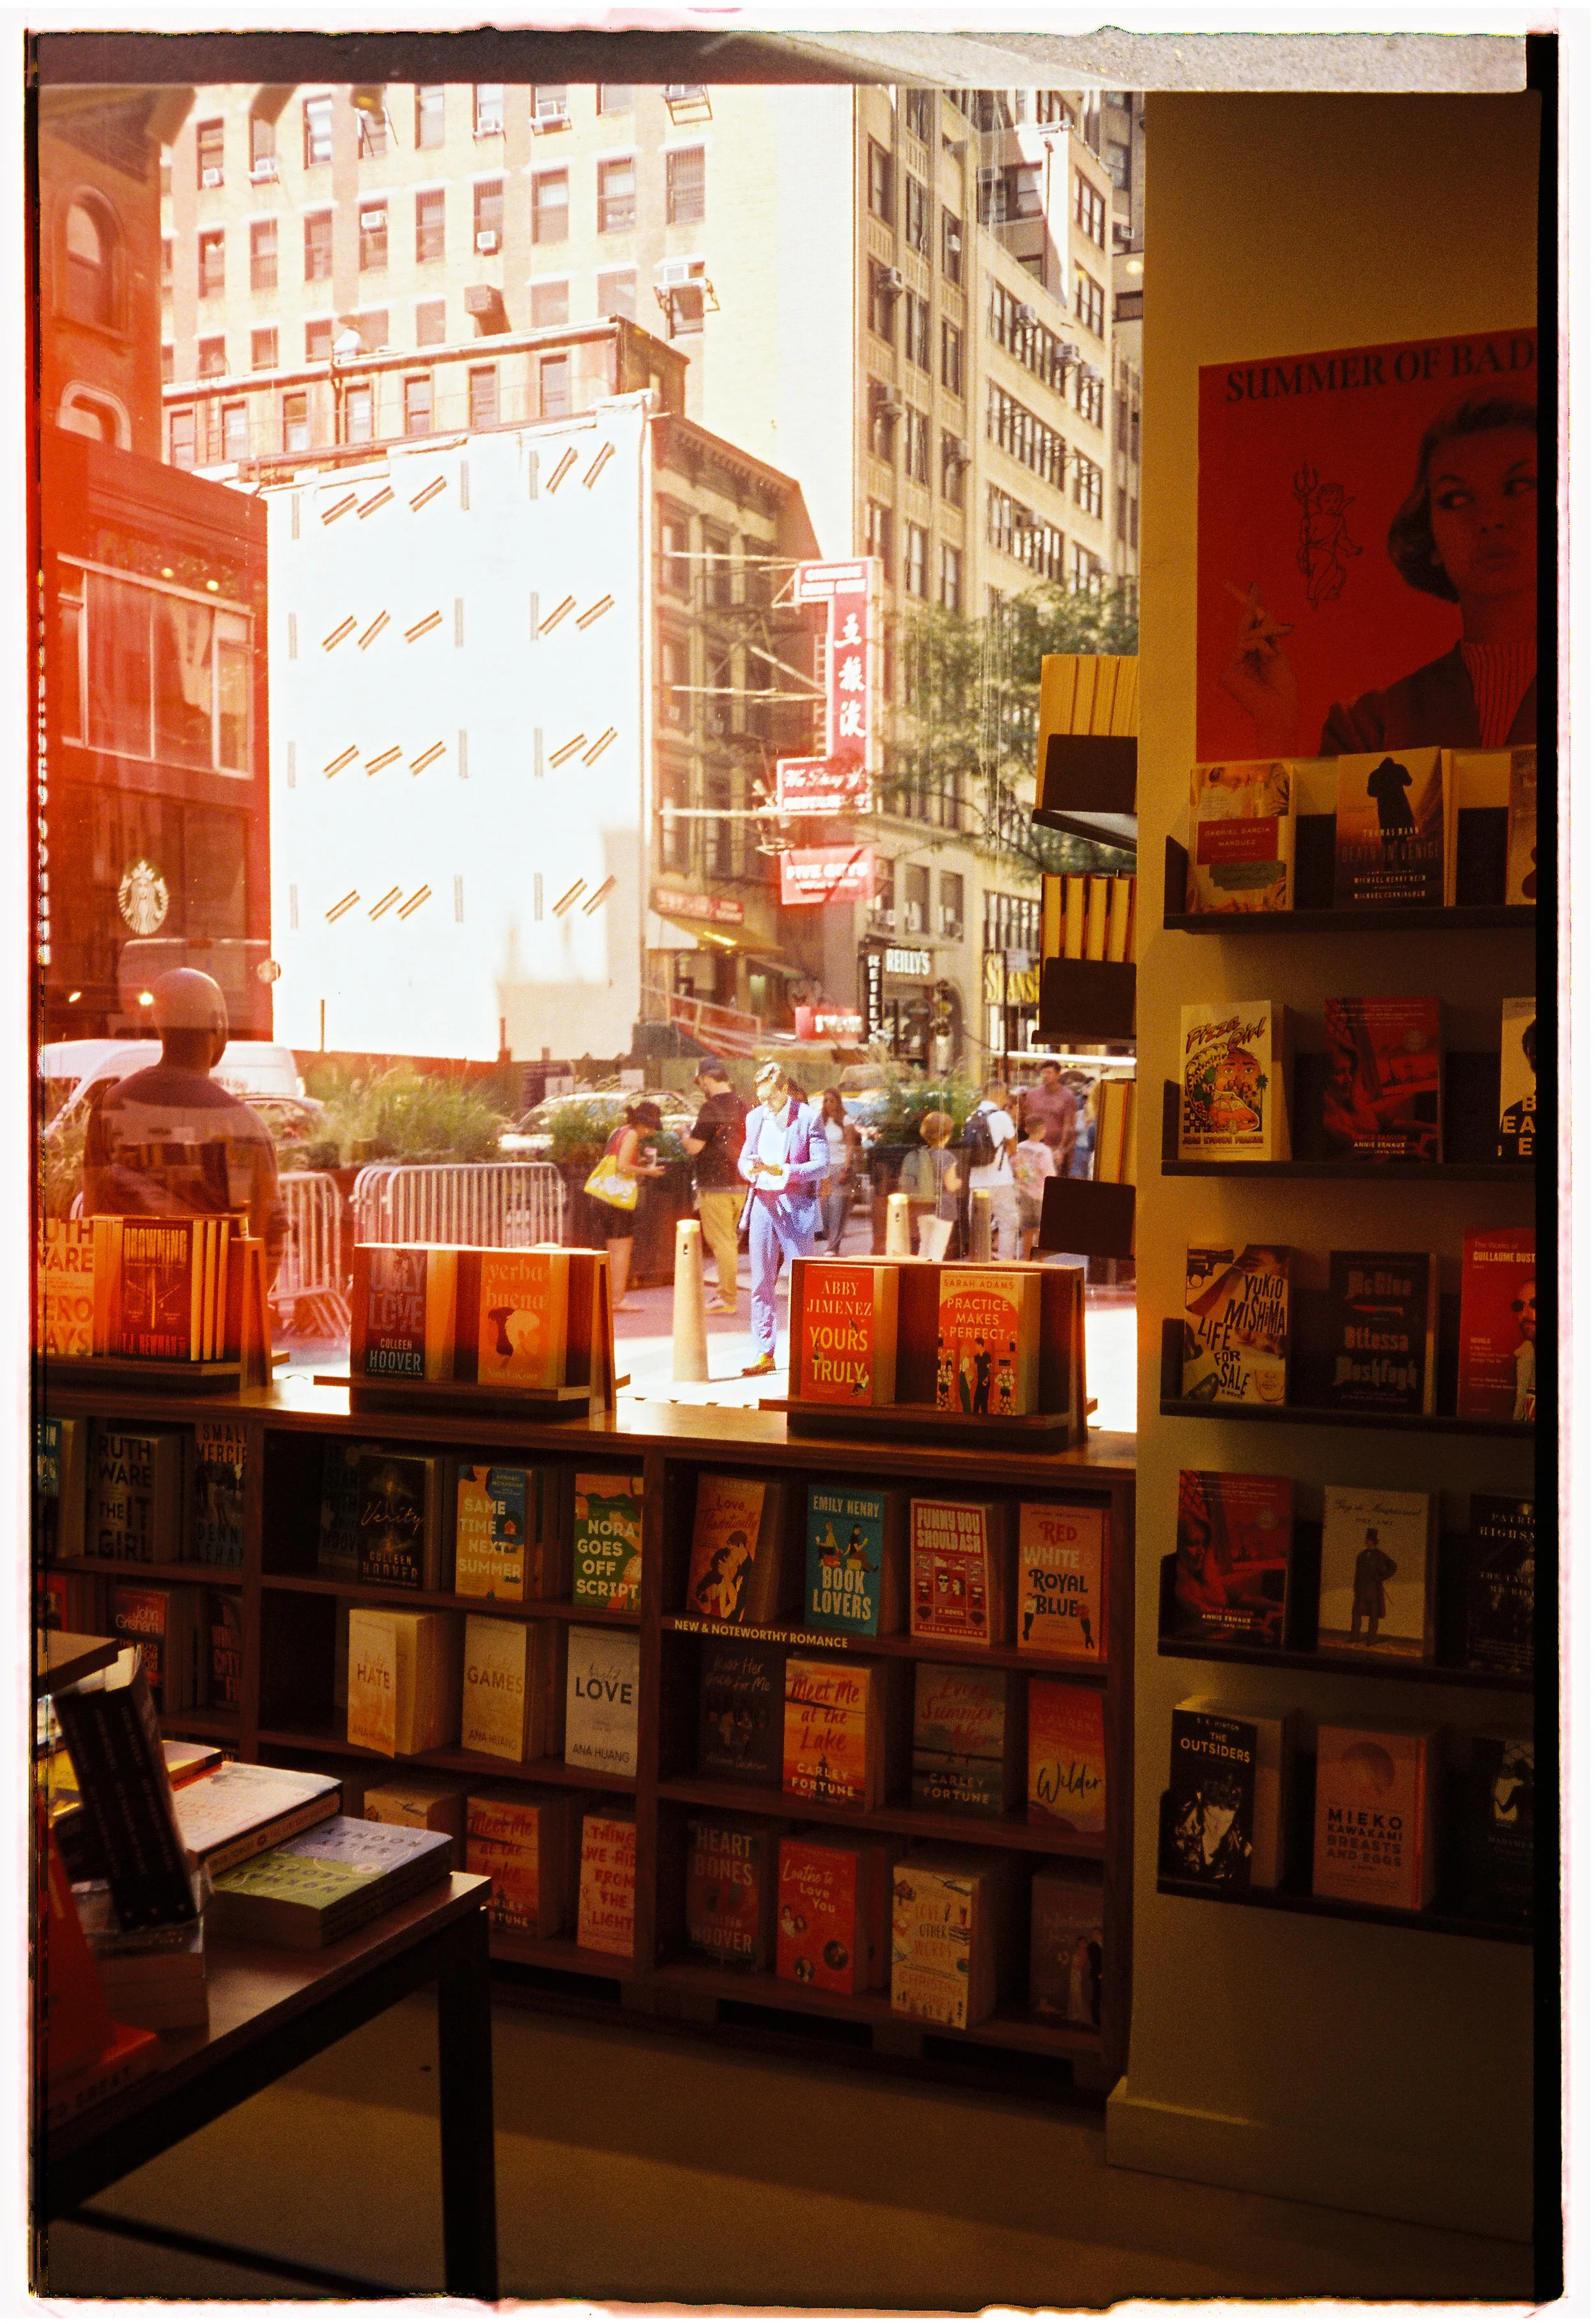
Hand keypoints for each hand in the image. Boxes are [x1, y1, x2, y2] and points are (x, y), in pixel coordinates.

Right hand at [1219, 581, 1298, 752]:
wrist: (1280, 711)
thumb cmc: (1283, 690)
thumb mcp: (1278, 655)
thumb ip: (1269, 636)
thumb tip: (1263, 611)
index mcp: (1251, 658)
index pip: (1249, 630)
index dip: (1250, 609)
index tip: (1253, 589)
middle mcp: (1238, 662)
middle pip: (1244, 628)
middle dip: (1250, 606)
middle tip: (1255, 586)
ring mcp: (1231, 668)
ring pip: (1246, 635)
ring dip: (1265, 634)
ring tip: (1278, 644)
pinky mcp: (1227, 673)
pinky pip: (1243, 645)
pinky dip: (1259, 646)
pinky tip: (1268, 657)